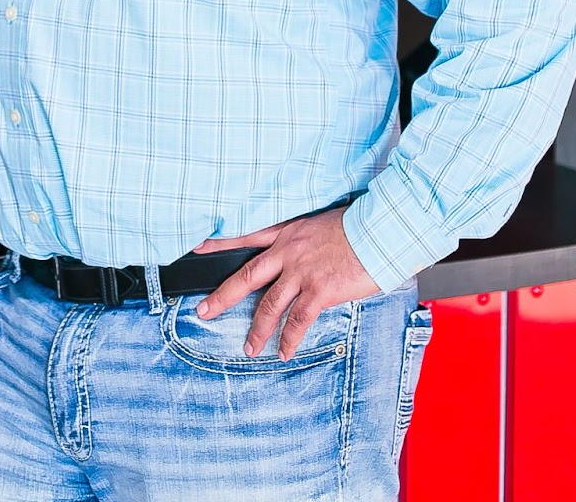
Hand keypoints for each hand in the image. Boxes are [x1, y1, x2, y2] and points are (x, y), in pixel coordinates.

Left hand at [194, 207, 378, 359]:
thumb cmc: (356, 226)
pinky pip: (298, 320)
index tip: (198, 248)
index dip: (220, 242)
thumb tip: (299, 257)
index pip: (245, 235)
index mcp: (287, 232)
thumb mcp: (321, 224)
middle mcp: (288, 251)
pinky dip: (289, 338)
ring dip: (257, 329)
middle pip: (246, 276)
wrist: (378, 230)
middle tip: (204, 311)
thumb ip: (304, 241)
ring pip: (269, 304)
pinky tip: (284, 351)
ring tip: (249, 348)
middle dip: (223, 296)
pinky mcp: (319, 290)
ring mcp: (301, 271)